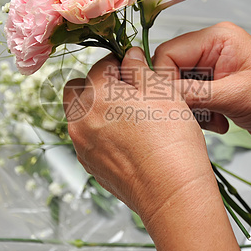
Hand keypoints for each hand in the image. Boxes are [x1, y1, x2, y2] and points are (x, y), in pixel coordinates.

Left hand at [63, 47, 214, 224]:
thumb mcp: (162, 92)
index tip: (134, 69)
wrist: (172, 192)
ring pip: (80, 116)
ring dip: (98, 109)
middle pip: (77, 89)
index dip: (120, 64)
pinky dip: (101, 133)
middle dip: (97, 84)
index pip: (100, 66)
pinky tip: (130, 139)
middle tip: (126, 90)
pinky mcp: (91, 166)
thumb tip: (129, 57)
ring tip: (131, 117)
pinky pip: (88, 139)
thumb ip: (139, 69)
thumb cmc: (171, 144)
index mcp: (96, 97)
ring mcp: (83, 146)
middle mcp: (81, 121)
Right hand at [153, 21, 250, 144]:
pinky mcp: (214, 86)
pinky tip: (218, 122)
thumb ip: (195, 94)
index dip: (165, 80)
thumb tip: (161, 95)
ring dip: (191, 110)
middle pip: (171, 71)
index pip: (169, 52)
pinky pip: (191, 100)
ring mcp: (212, 68)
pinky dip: (199, 115)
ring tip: (213, 121)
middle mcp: (212, 49)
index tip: (171, 104)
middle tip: (196, 116)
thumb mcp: (237, 96)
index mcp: (217, 38)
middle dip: (180, 98)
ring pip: (179, 88)